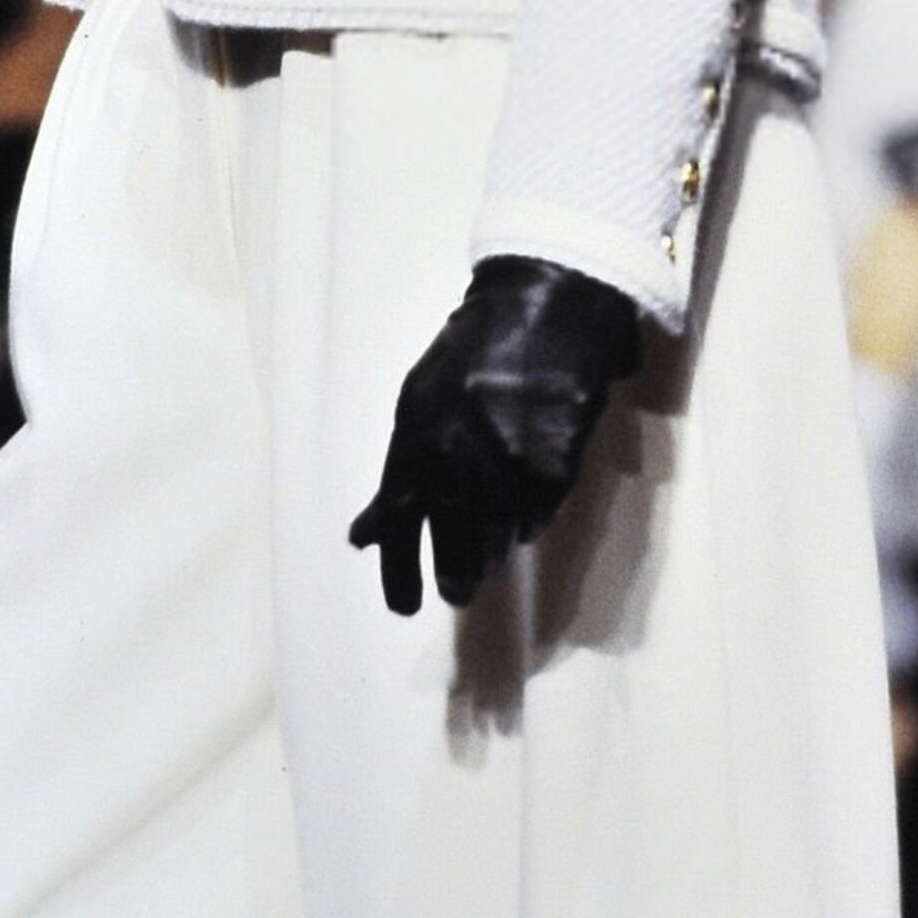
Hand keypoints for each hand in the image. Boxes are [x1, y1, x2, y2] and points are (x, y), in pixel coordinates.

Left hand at [349, 258, 642, 613]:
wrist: (546, 310)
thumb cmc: (473, 354)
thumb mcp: (419, 401)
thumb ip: (396, 472)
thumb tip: (361, 538)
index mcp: (417, 438)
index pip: (398, 523)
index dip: (398, 573)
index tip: (404, 607)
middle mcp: (459, 459)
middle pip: (453, 545)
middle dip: (454, 575)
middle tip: (457, 591)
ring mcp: (509, 465)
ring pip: (497, 538)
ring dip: (491, 549)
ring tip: (491, 550)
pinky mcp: (555, 467)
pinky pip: (537, 516)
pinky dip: (528, 519)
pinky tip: (525, 506)